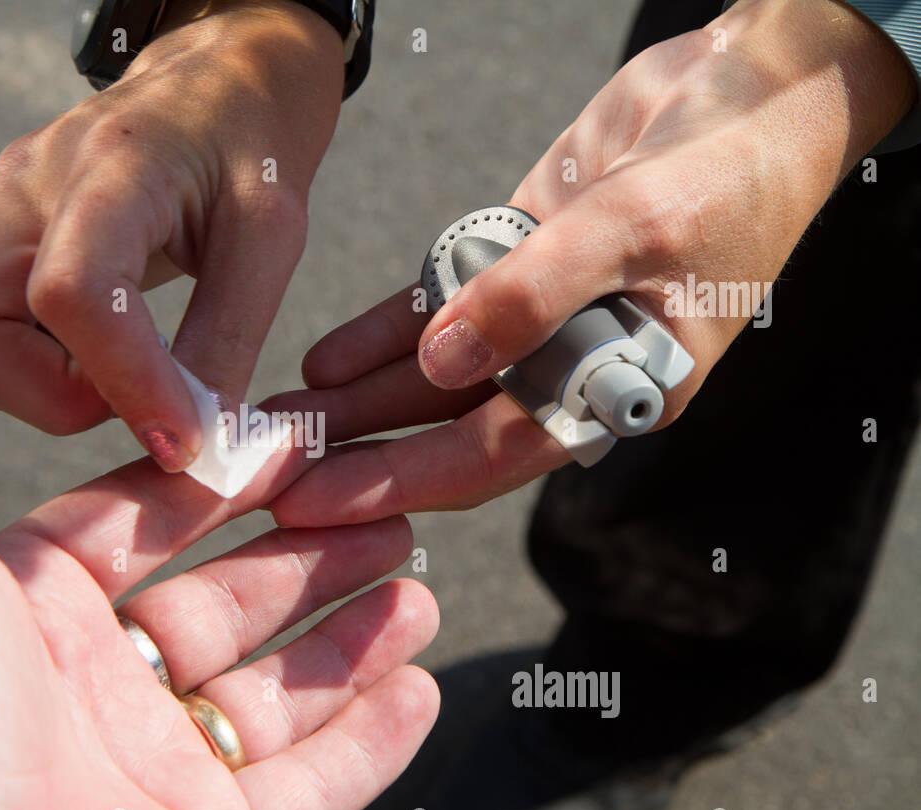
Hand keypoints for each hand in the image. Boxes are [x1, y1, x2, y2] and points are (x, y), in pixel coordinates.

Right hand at [0, 0, 342, 472]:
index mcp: (111, 166)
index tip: (179, 439)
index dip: (121, 383)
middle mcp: (24, 187)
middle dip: (51, 398)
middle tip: (137, 393)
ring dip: (35, 390)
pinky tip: (91, 353)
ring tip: (121, 369)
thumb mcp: (271, 237)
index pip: (71, 291)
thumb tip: (197, 441)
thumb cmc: (249, 148)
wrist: (213, 88)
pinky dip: (26, 373)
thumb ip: (228, 340)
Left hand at [0, 328, 437, 809]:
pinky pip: (307, 788)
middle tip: (379, 509)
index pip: (149, 525)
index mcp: (29, 611)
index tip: (292, 445)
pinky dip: (367, 743)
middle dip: (309, 554)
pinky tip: (414, 690)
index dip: (224, 482)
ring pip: (278, 692)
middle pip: (228, 602)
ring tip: (415, 591)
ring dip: (351, 639)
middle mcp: (94, 689)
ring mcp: (156, 770)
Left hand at [267, 0, 914, 524]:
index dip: (398, 484)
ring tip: (278, 420)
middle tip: (271, 474)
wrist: (750, 92)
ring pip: (430, 378)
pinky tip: (323, 359)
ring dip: (356, 400)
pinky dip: (382, 335)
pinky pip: (435, 312)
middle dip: (359, 453)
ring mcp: (537, 323)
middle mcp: (570, 372)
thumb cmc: (726, 172)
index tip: (315, 505)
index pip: (490, 458)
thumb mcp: (632, 230)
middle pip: (445, 431)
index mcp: (615, 393)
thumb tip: (445, 367)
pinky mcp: (513, 270)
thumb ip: (532, 298)